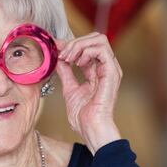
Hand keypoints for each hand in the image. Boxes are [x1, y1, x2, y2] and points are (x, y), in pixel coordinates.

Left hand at [55, 32, 122, 154]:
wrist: (90, 129)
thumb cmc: (83, 116)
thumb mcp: (69, 89)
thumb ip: (66, 73)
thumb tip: (58, 59)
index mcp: (97, 71)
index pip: (87, 47)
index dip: (70, 43)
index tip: (54, 46)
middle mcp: (106, 67)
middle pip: (95, 38)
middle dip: (74, 42)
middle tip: (61, 53)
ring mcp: (110, 69)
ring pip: (99, 39)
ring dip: (79, 45)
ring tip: (68, 58)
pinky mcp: (112, 72)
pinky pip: (101, 49)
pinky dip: (85, 51)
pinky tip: (76, 62)